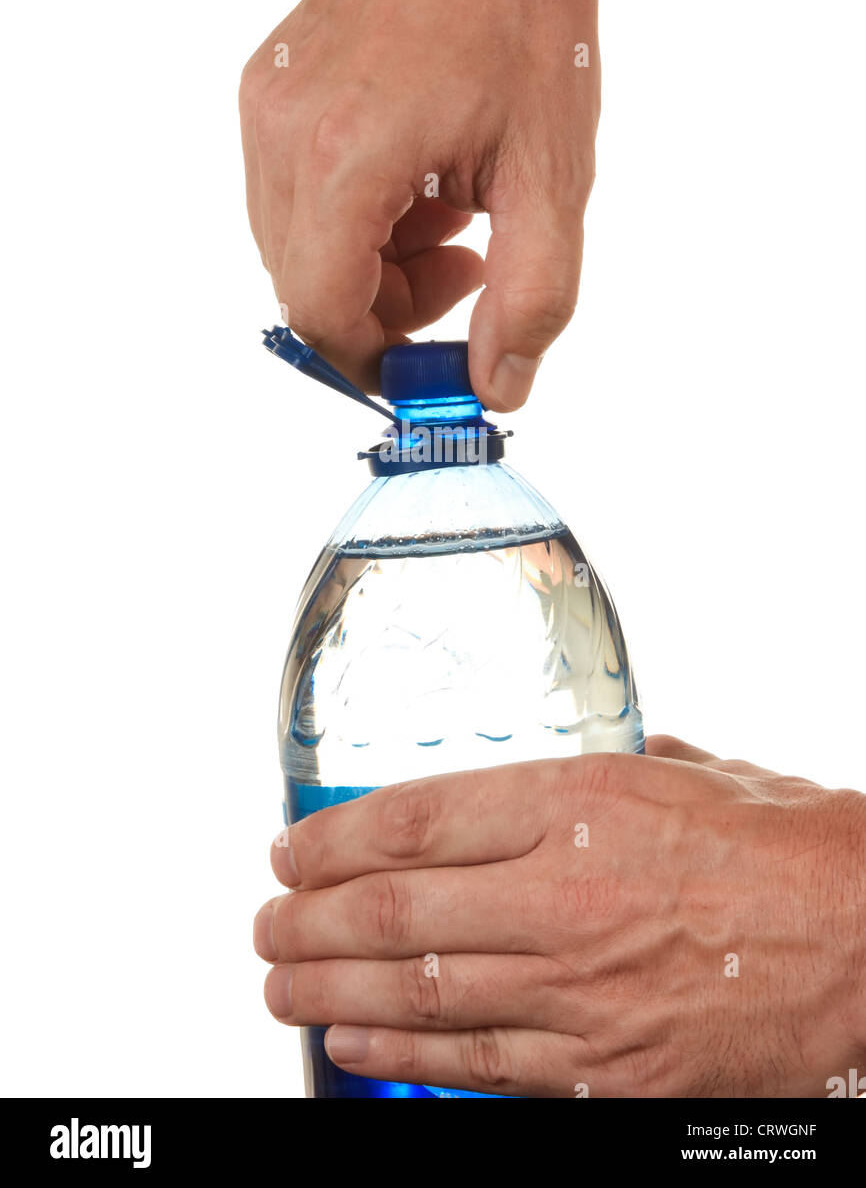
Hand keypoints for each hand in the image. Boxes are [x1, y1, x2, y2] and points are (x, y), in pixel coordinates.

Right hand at [239, 0, 626, 409]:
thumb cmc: (529, 30)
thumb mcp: (553, 178)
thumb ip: (530, 300)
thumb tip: (495, 390)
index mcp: (348, 153)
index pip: (321, 309)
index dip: (375, 357)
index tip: (432, 361)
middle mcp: (285, 128)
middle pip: (304, 284)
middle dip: (384, 306)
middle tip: (466, 268)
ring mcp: (266, 103)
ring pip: (294, 244)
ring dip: (370, 261)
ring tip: (447, 209)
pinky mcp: (266, 86)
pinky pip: (290, 194)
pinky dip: (351, 215)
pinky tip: (415, 176)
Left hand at [254, 736, 865, 1096]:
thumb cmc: (782, 840)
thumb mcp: (686, 768)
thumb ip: (602, 767)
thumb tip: (545, 776)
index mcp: (579, 799)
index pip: (413, 818)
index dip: (332, 840)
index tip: (289, 851)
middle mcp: (563, 891)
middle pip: (393, 909)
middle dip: (306, 922)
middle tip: (264, 925)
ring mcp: (580, 987)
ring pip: (416, 994)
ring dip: (328, 993)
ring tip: (278, 986)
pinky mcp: (608, 1067)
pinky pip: (478, 1066)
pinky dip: (401, 1060)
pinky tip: (352, 1051)